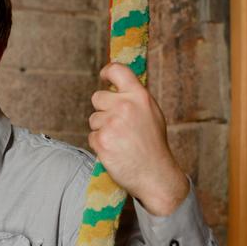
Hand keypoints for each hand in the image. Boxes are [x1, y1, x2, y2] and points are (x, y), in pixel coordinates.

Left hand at [88, 63, 189, 215]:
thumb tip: (116, 86)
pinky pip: (92, 136)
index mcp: (139, 96)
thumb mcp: (151, 114)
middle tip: (117, 124)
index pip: (117, 70)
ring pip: (94, 119)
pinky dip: (100, 144)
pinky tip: (115, 150)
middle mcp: (125, 106)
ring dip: (102, 129)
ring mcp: (112, 124)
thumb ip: (134, 99)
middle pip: (97, 97)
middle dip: (103, 109)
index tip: (104, 77)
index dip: (107, 72)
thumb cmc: (153, 145)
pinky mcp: (101, 141)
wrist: (155, 175)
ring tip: (120, 141)